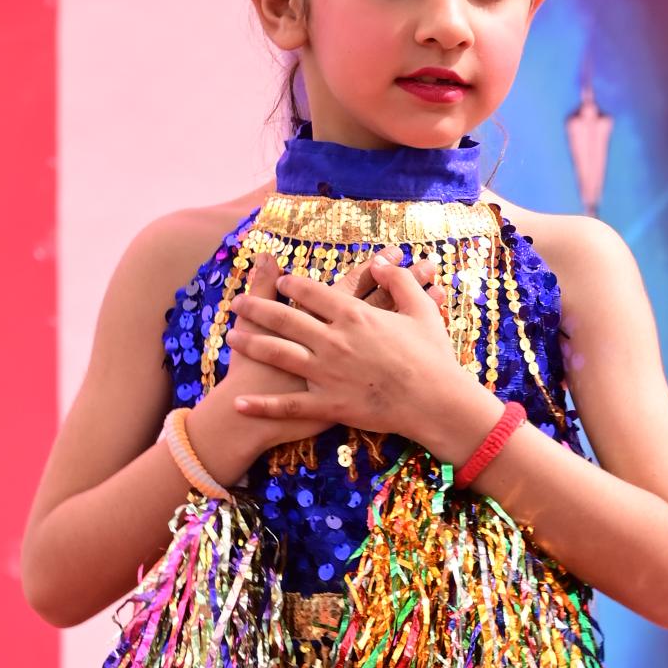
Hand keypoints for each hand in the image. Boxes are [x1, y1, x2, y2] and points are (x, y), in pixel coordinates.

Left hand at [224, 248, 469, 451]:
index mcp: (353, 315)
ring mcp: (327, 373)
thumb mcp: (421, 310)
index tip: (281, 281)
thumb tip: (380, 262)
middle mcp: (333, 340)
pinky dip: (262, 405)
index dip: (292, 285)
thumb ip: (399, 281)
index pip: (312, 293)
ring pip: (279, 354)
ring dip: (252, 344)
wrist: (436, 401)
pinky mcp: (328, 404)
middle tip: (238, 303)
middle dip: (258, 308)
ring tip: (231, 338)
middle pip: (285, 319)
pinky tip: (239, 402)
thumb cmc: (433, 355)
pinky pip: (289, 404)